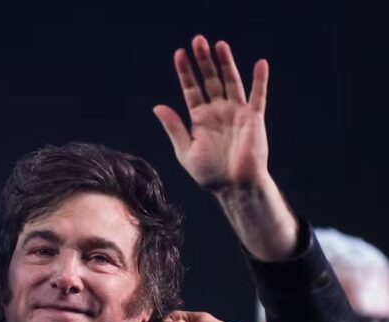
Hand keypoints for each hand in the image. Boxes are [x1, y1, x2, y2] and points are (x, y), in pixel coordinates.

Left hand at [153, 35, 268, 191]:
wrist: (234, 187)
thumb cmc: (210, 173)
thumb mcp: (185, 150)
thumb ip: (174, 127)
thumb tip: (157, 106)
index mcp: (200, 119)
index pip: (191, 89)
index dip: (185, 72)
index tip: (179, 54)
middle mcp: (218, 111)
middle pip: (210, 80)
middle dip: (204, 61)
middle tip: (198, 40)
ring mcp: (236, 113)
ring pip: (231, 82)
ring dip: (226, 63)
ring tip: (219, 44)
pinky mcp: (254, 119)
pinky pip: (258, 97)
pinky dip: (260, 81)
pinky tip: (260, 64)